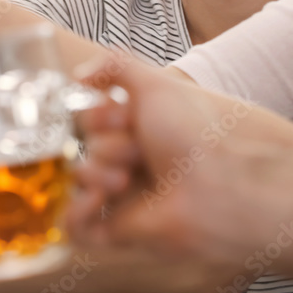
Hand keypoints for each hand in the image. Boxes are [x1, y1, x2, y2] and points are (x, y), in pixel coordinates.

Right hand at [69, 56, 292, 270]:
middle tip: (136, 150)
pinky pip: (75, 224)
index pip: (87, 116)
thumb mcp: (156, 84)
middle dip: (105, 144)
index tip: (122, 116)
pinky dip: (76, 211)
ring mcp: (122, 192)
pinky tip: (98, 198)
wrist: (218, 185)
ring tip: (125, 178)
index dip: (97, 114)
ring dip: (95, 172)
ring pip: (77, 177)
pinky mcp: (118, 227)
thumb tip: (78, 76)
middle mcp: (127, 155)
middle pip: (81, 144)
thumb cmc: (193, 133)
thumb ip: (115, 66)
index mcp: (135, 125)